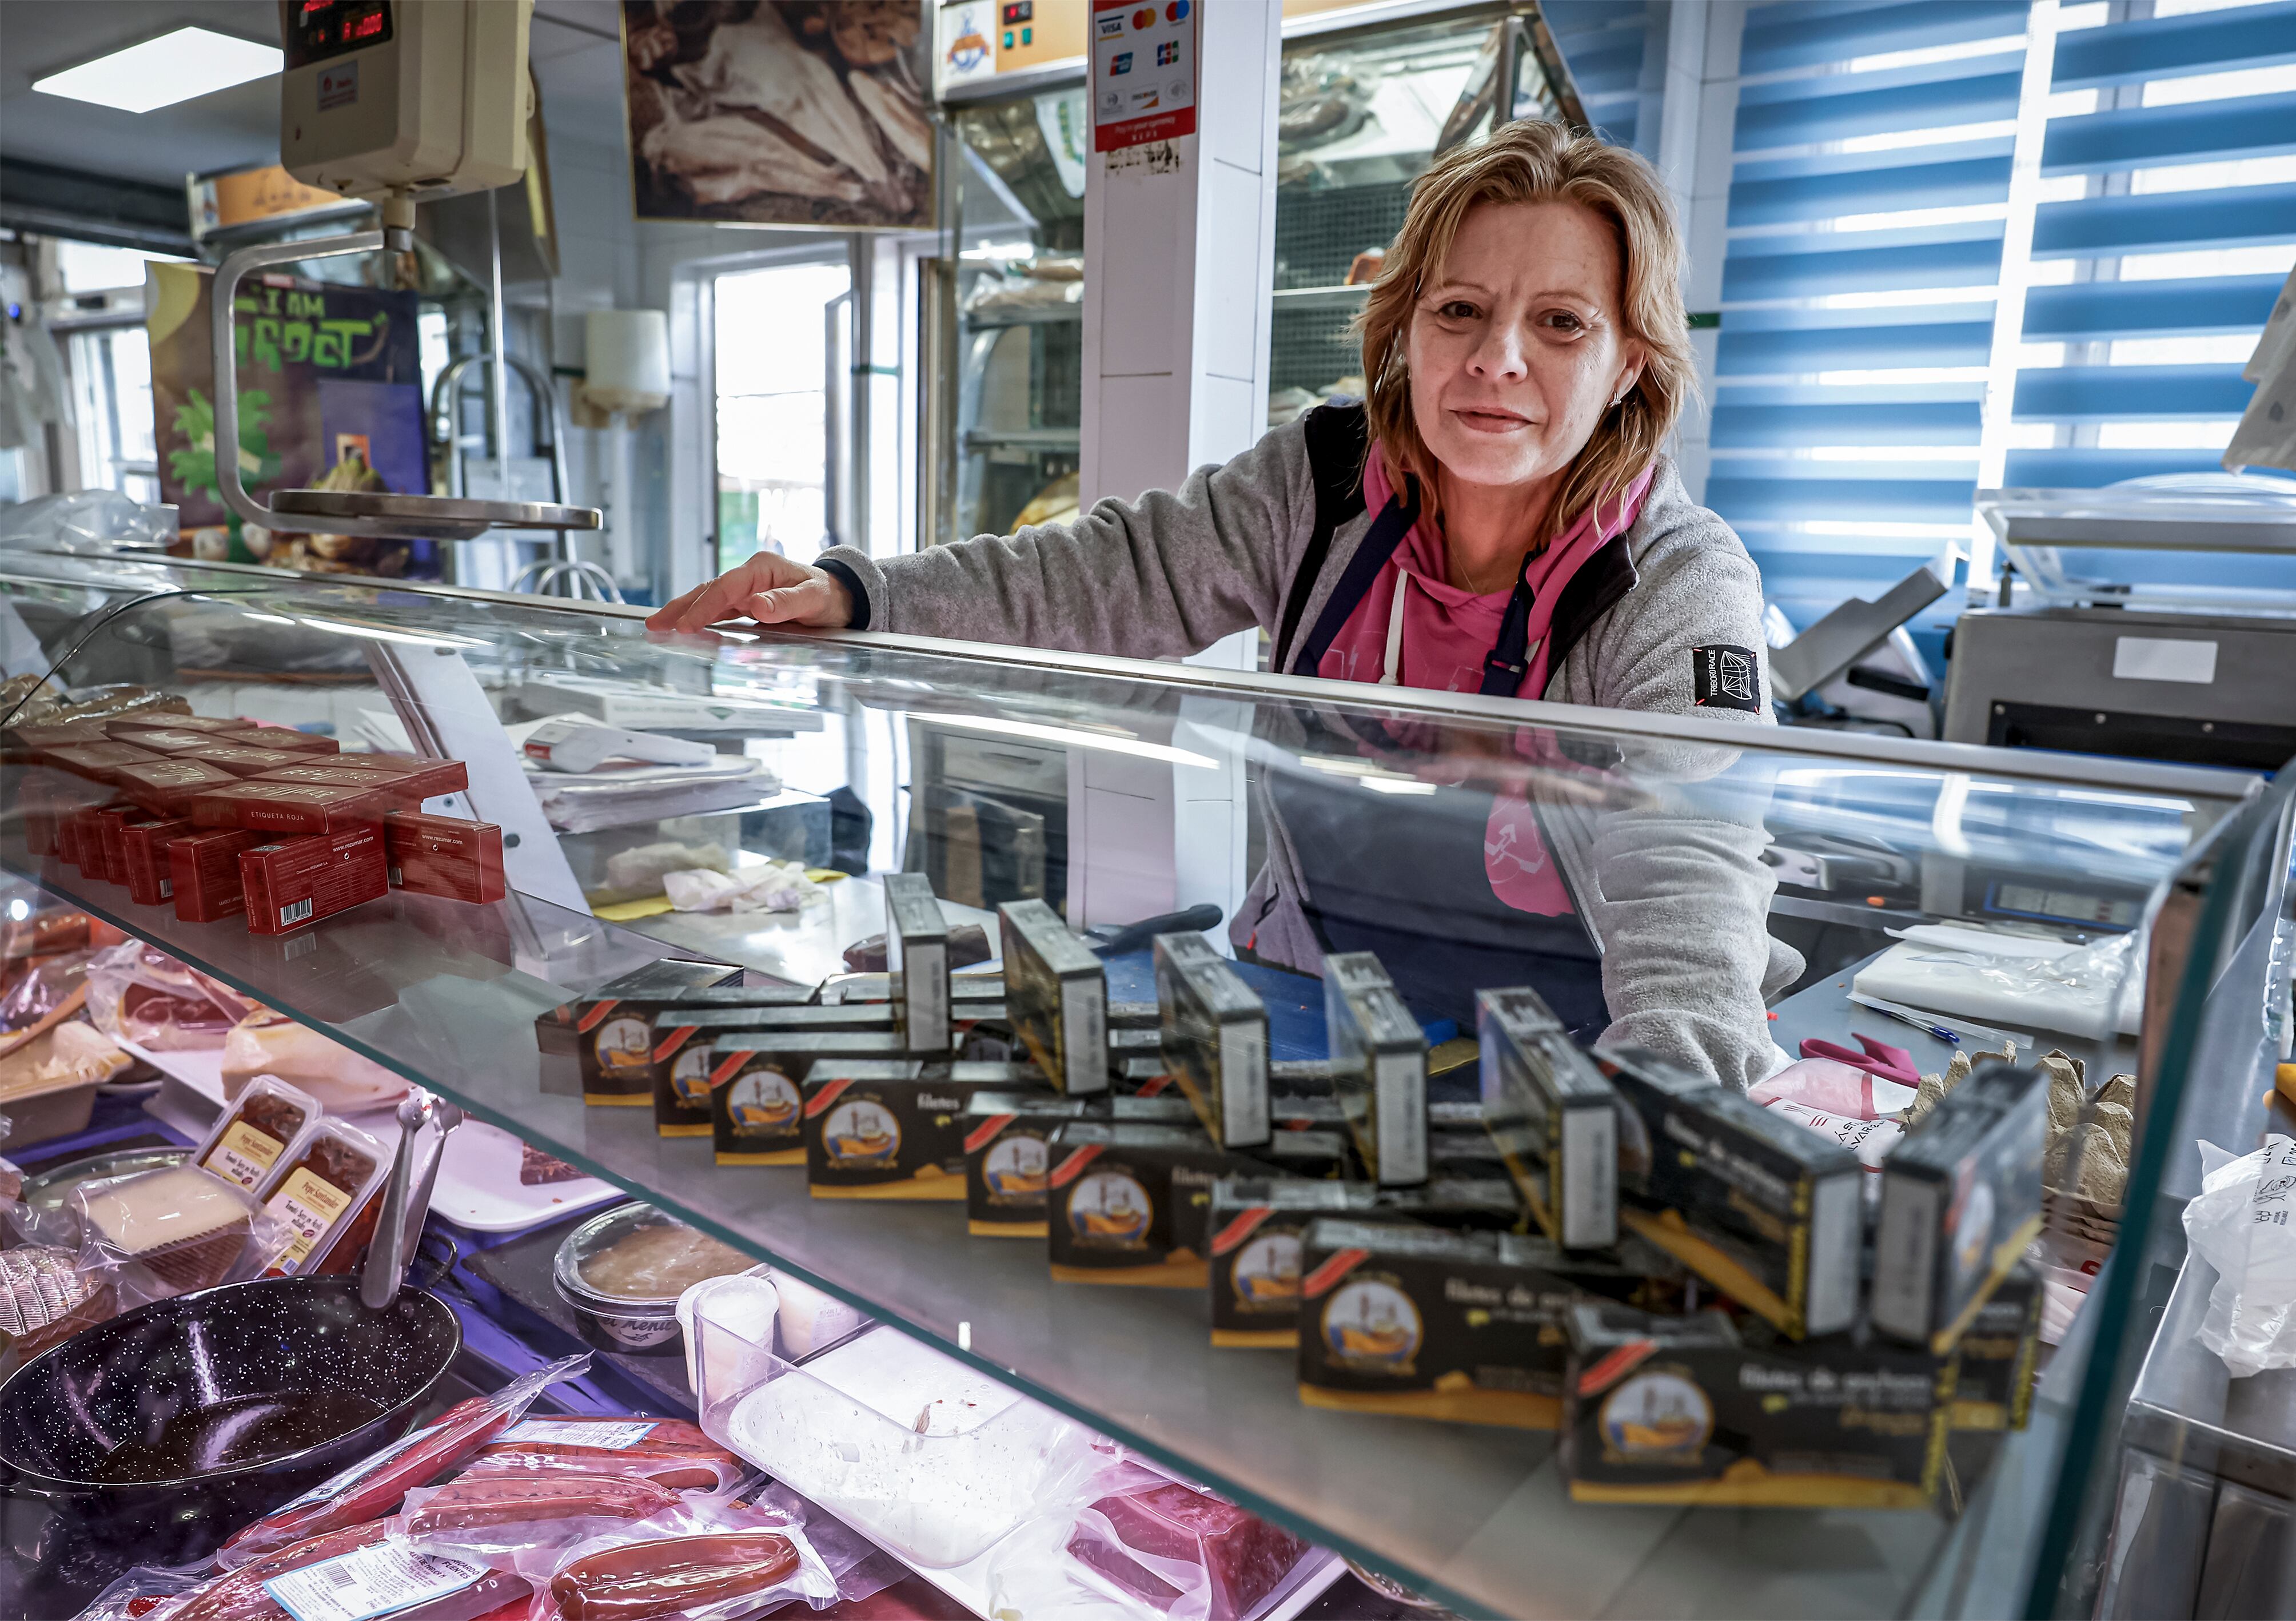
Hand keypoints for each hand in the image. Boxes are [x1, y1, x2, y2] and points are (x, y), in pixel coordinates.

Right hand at [646, 552, 853, 633]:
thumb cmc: (828, 596)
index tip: (687, 625)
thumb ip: (785, 603)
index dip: (704, 606)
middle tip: (655, 624)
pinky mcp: (747, 602)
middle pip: (709, 590)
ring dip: (684, 612)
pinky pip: (719, 609)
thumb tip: (755, 606)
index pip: (725, 587)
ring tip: (658, 625)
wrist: (841, 597)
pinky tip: (685, 627)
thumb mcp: (813, 600)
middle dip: (681, 607)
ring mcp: (747, 589)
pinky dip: (700, 618)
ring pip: (709, 599)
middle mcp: (750, 576)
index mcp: (762, 568)